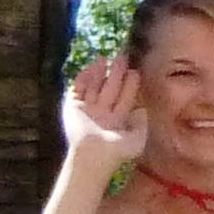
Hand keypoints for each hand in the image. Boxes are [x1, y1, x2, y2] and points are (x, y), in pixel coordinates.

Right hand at [61, 54, 145, 173]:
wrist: (94, 155)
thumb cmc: (117, 150)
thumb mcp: (138, 138)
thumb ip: (141, 123)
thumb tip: (141, 108)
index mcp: (116, 120)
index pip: (123, 97)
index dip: (129, 84)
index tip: (134, 71)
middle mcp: (101, 113)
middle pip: (109, 89)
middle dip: (115, 74)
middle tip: (122, 58)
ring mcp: (86, 110)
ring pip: (93, 87)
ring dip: (98, 73)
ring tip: (104, 59)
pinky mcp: (72, 108)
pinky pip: (77, 90)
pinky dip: (82, 79)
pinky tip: (90, 69)